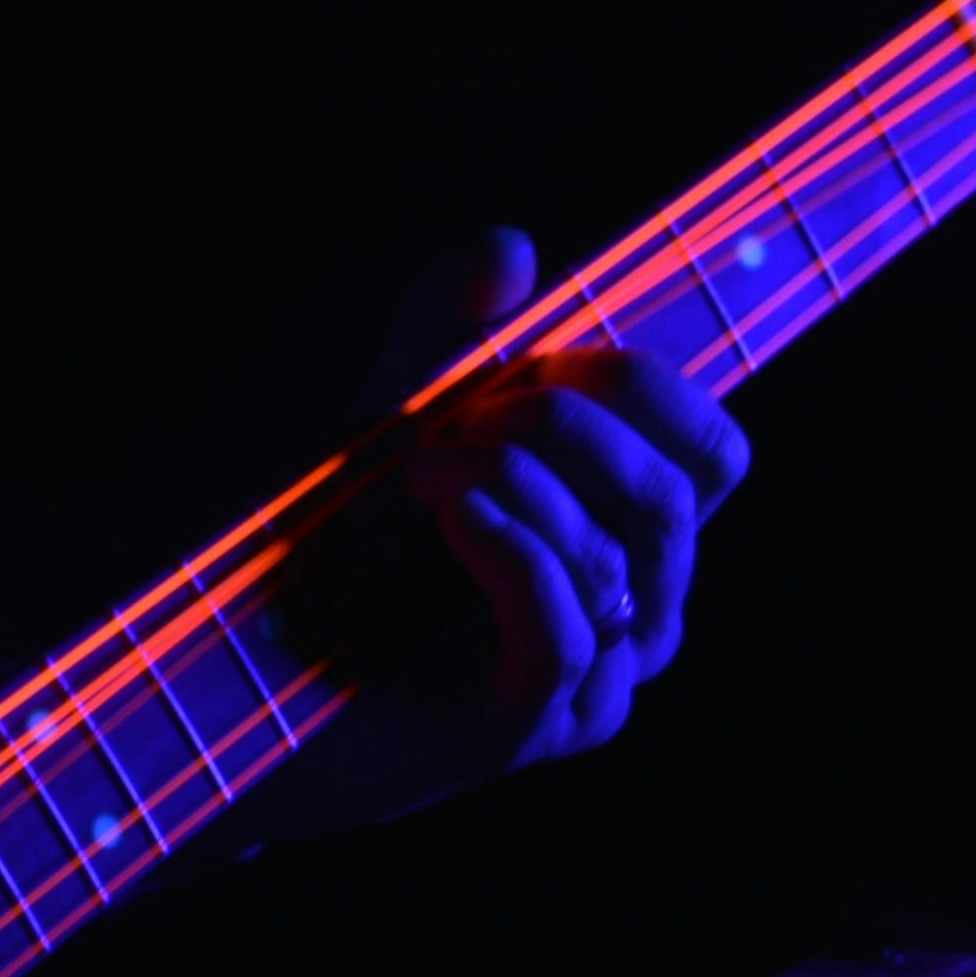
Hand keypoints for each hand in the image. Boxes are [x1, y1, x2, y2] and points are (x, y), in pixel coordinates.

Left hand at [247, 229, 750, 844]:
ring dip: (507, 479)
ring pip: (612, 556)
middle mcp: (640, 614)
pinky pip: (567, 629)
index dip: (646, 388)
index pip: (713, 453)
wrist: (262, 676)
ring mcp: (596, 681)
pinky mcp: (535, 727)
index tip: (542, 357)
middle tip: (460, 414)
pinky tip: (448, 513)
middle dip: (566, 423)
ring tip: (416, 469)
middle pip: (671, 493)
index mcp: (635, 538)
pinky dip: (508, 548)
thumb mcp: (399, 415)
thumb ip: (451, 331)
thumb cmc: (350, 550)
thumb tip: (511, 249)